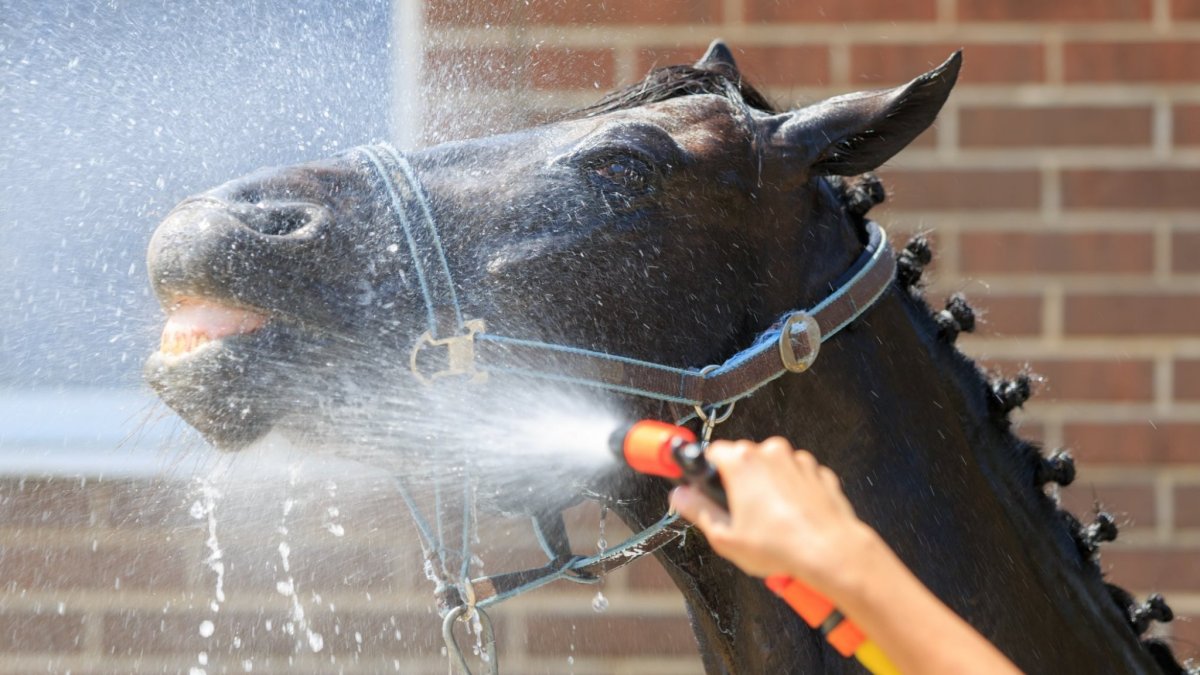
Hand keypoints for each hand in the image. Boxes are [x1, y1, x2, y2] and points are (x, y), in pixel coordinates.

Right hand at [669, 437, 880, 594]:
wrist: (831, 552)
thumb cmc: (783, 546)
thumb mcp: (725, 536)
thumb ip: (697, 510)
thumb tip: (681, 497)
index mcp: (742, 462)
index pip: (711, 453)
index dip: (706, 473)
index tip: (706, 486)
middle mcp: (770, 453)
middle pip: (742, 460)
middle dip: (737, 483)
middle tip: (739, 515)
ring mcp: (797, 461)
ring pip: (770, 469)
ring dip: (766, 488)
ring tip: (769, 523)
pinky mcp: (817, 472)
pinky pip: (795, 478)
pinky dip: (790, 493)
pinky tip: (790, 519)